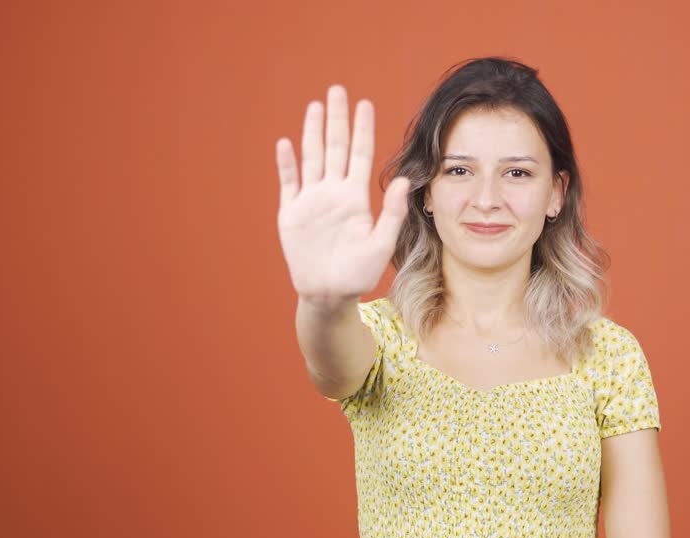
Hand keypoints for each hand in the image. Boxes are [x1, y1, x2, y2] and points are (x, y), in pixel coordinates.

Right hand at [275, 85, 410, 304]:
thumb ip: (391, 213)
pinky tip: (286, 143)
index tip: (365, 103)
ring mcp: (311, 201)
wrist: (329, 295)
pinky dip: (286, 163)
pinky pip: (288, 183)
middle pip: (334, 148)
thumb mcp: (381, 244)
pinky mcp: (291, 214)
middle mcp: (333, 193)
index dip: (362, 129)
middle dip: (336, 119)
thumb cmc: (358, 274)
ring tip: (315, 106)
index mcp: (355, 198)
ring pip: (311, 158)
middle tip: (338, 90)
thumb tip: (403, 181)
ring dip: (312, 132)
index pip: (359, 155)